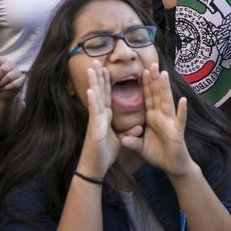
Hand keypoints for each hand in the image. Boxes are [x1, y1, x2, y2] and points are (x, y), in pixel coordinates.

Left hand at [0, 55, 25, 100]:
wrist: (4, 93)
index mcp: (2, 60)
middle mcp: (11, 64)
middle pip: (3, 69)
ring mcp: (17, 71)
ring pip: (9, 77)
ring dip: (1, 83)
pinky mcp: (22, 79)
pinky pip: (15, 84)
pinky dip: (7, 87)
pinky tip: (4, 88)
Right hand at [77, 61, 124, 177]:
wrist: (94, 169)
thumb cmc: (103, 155)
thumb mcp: (120, 141)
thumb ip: (129, 133)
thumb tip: (139, 126)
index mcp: (104, 117)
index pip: (106, 96)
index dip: (106, 82)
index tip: (106, 68)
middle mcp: (98, 115)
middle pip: (99, 92)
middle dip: (98, 76)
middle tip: (95, 60)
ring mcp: (95, 121)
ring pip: (95, 97)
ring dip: (93, 82)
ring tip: (92, 68)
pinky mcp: (94, 129)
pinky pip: (94, 113)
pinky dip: (93, 101)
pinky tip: (91, 89)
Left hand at [120, 64, 193, 178]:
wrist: (173, 167)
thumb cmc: (158, 154)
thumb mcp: (141, 147)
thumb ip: (132, 142)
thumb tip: (121, 139)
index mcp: (153, 117)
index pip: (148, 98)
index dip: (145, 85)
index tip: (141, 71)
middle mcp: (162, 116)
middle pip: (157, 95)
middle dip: (154, 80)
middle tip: (151, 64)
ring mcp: (171, 122)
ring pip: (168, 102)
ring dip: (166, 88)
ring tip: (163, 74)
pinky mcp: (177, 132)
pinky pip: (180, 120)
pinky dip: (182, 111)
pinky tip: (183, 101)